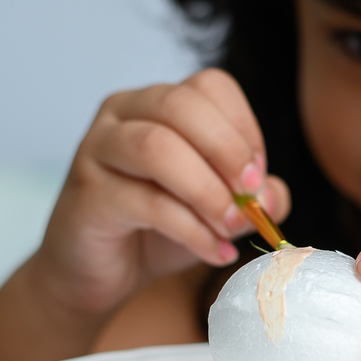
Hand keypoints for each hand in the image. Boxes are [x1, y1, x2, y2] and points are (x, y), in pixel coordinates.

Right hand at [30, 68, 289, 317]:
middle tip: (251, 196)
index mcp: (157, 102)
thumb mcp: (217, 209)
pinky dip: (192, 230)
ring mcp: (97, 150)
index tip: (258, 176)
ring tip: (232, 227)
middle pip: (180, 105)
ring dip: (207, 191)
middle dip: (227, 150)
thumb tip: (272, 197)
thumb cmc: (156, 231)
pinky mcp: (88, 195)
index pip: (209, 86)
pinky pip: (146, 202)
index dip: (243, 128)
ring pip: (156, 148)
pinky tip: (214, 251)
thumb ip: (252, 198)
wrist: (97, 274)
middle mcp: (123, 113)